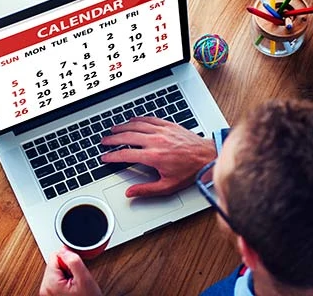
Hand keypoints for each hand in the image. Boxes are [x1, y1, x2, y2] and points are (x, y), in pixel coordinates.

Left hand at [39, 247, 102, 295]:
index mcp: (50, 284)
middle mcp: (44, 289)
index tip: (75, 271)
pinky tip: (72, 290)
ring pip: (56, 272)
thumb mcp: (85, 279)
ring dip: (67, 275)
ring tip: (75, 287)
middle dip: (67, 268)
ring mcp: (46, 294)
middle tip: (77, 281)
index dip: (69, 260)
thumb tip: (65, 249)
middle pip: (54, 264)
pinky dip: (65, 282)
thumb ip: (74, 261)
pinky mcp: (51, 295)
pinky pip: (56, 280)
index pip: (55, 256)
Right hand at [100, 116, 216, 197]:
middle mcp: (155, 141)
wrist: (208, 157)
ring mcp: (161, 131)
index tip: (105, 157)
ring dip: (122, 127)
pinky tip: (131, 120)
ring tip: (113, 130)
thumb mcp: (168, 186)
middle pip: (127, 137)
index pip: (125, 154)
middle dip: (112, 139)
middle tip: (104, 141)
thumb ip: (146, 190)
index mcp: (153, 156)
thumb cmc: (190, 171)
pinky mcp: (168, 125)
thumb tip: (130, 193)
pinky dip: (137, 119)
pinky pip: (148, 119)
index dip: (112, 156)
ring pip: (135, 126)